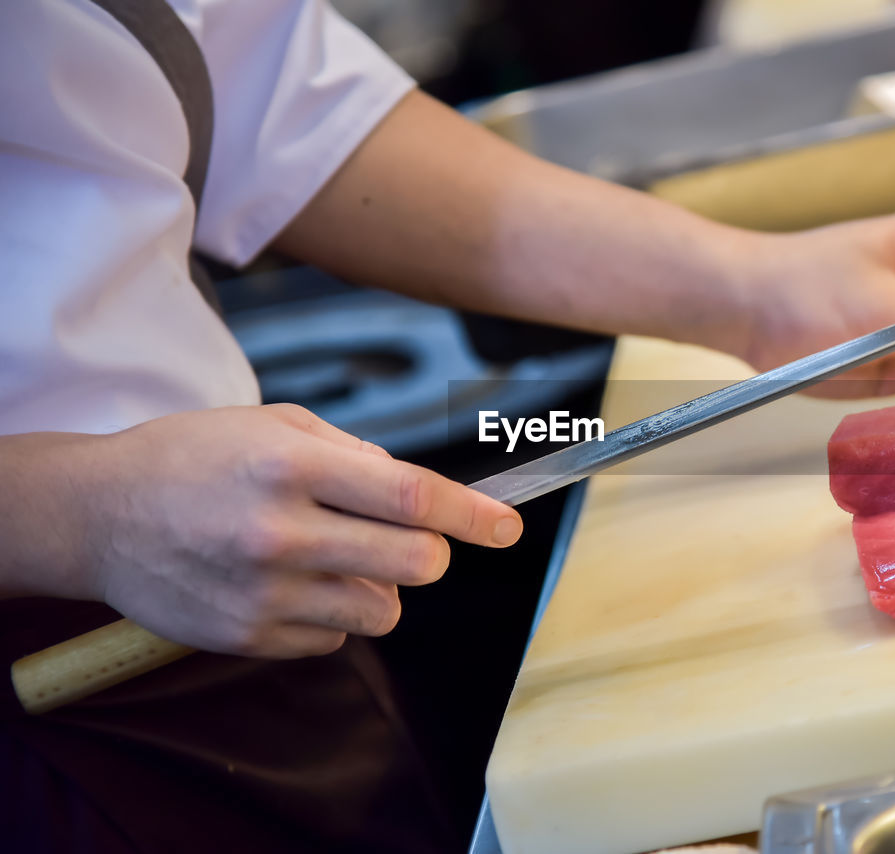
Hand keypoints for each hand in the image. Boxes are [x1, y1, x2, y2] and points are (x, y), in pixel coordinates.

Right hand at [77, 404, 521, 656]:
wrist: (100, 515)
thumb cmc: (193, 458)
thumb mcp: (272, 424)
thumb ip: (353, 452)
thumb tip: (418, 490)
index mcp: (290, 466)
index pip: (411, 497)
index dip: (472, 515)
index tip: (509, 528)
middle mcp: (280, 532)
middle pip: (416, 564)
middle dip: (432, 553)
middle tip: (413, 540)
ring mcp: (263, 592)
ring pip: (386, 610)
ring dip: (381, 585)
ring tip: (333, 556)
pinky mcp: (248, 636)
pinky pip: (337, 636)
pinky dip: (334, 612)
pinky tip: (292, 583)